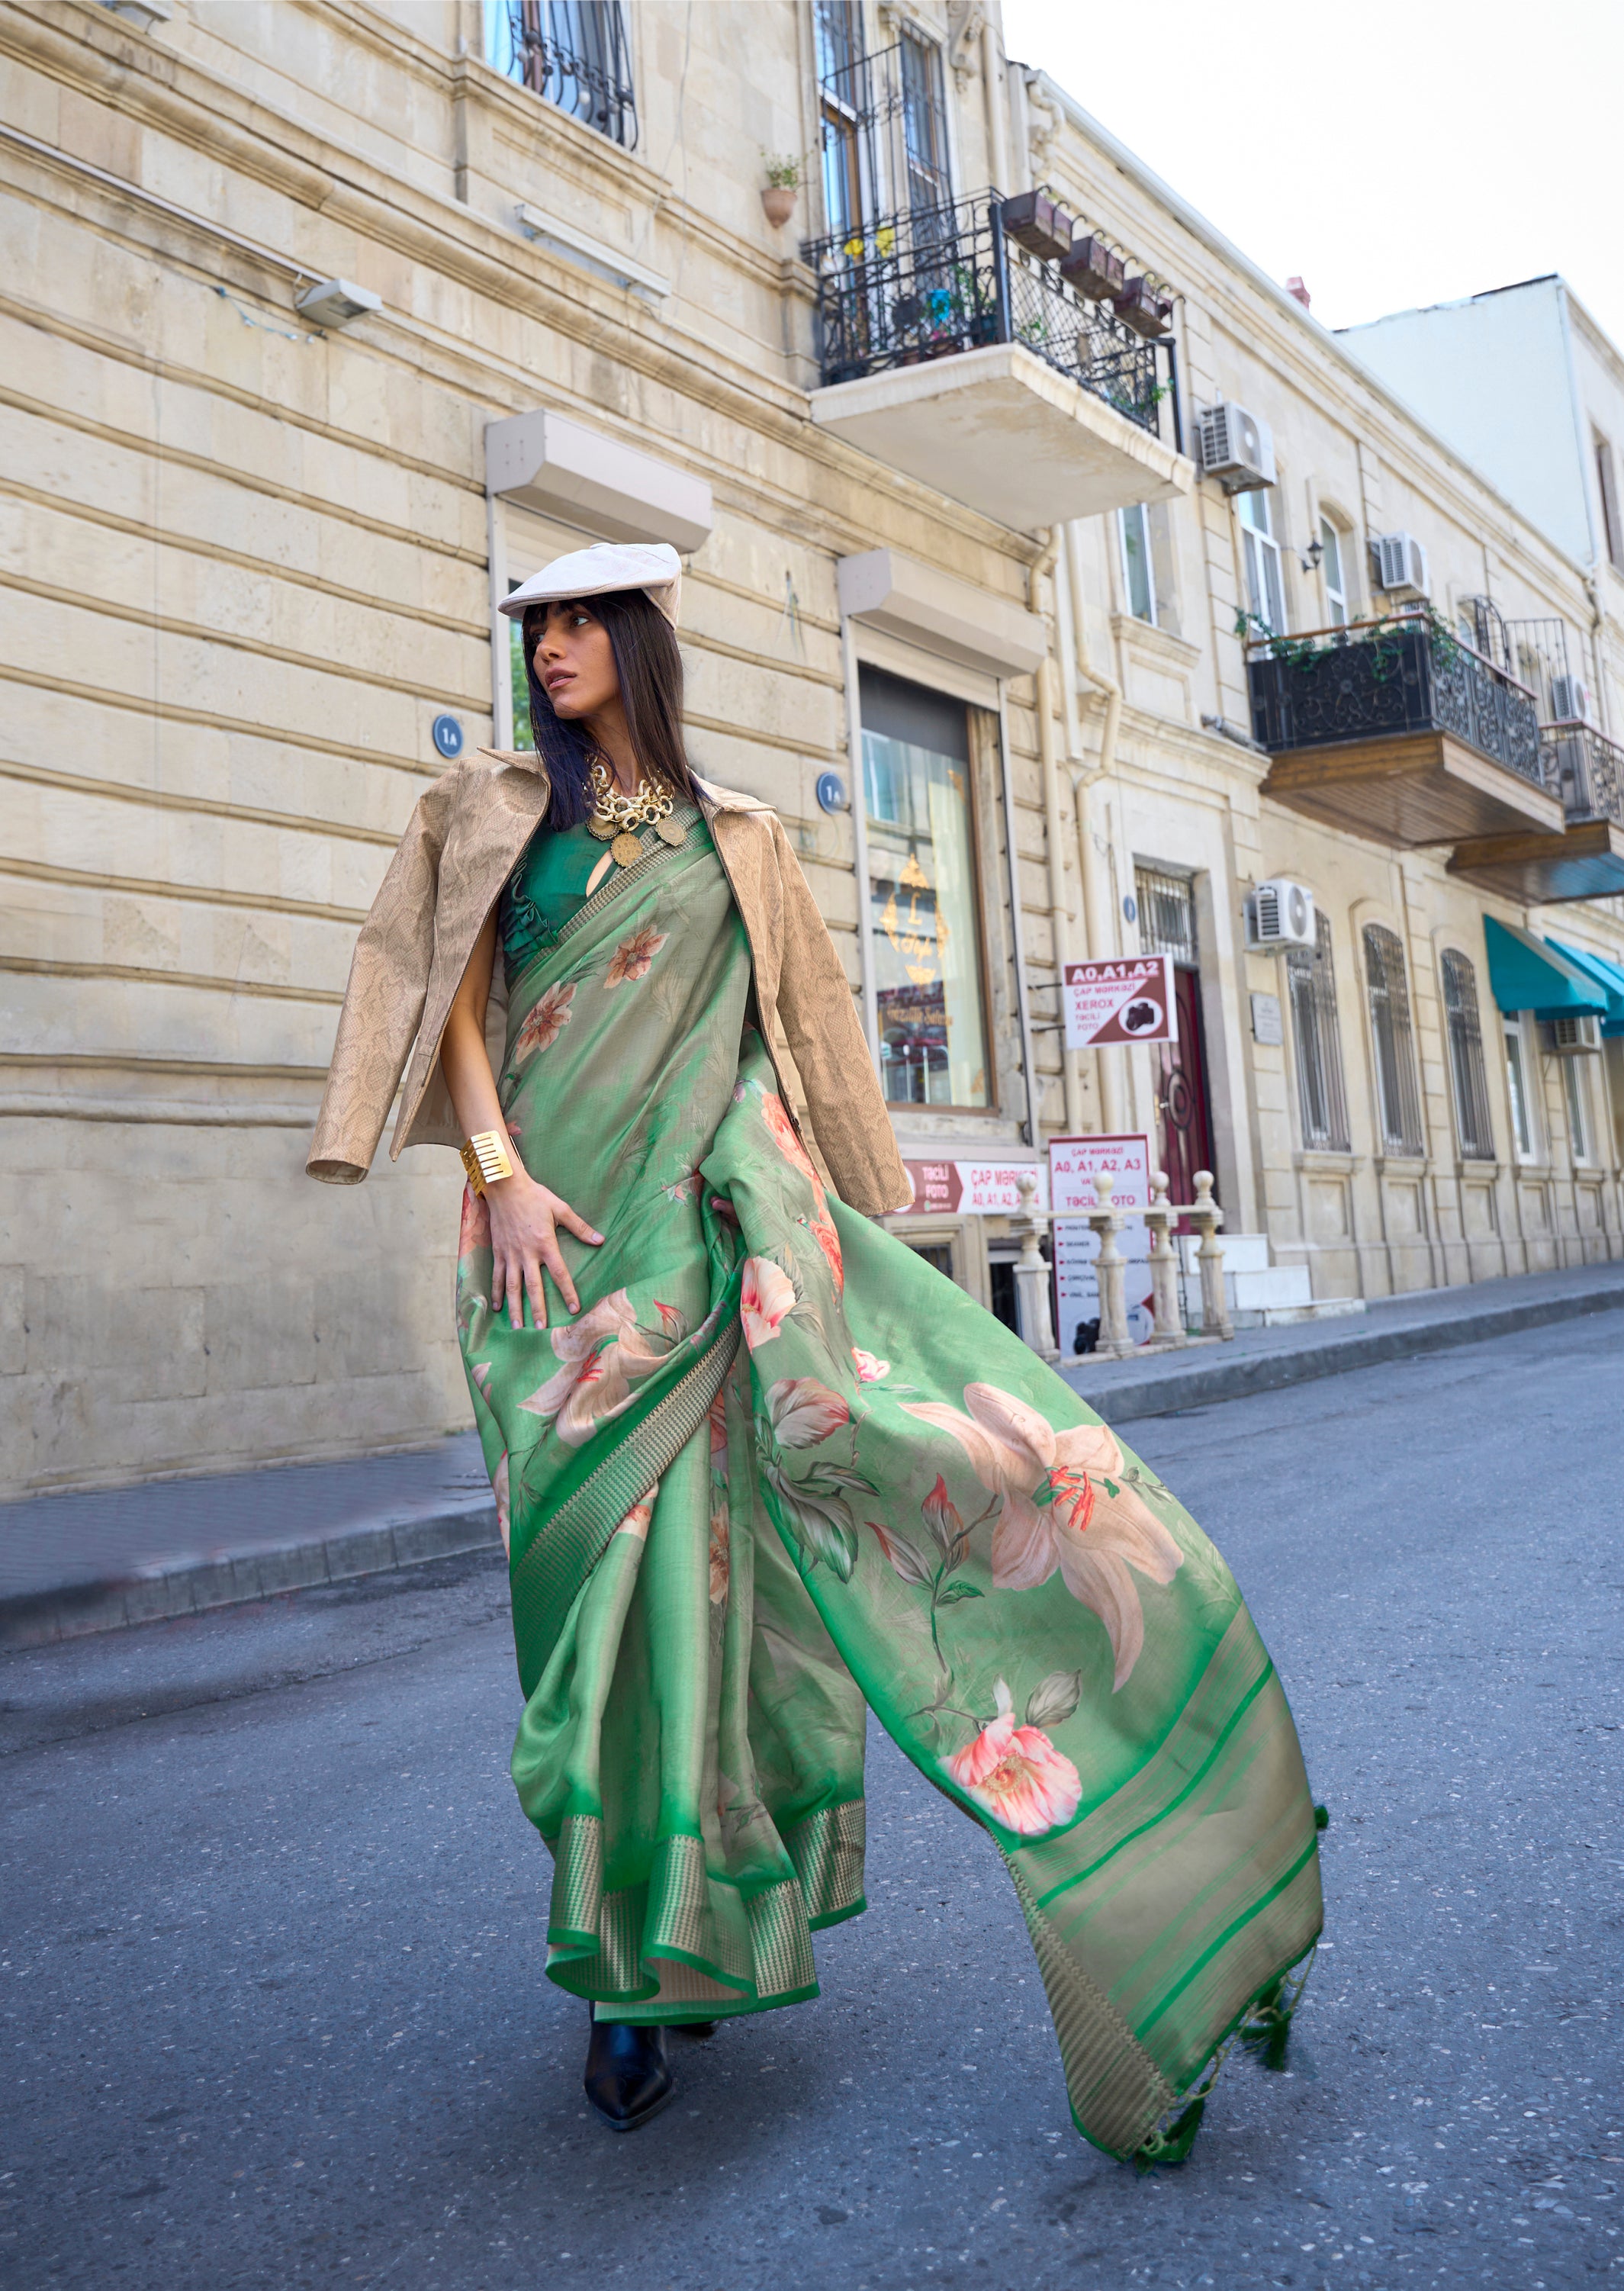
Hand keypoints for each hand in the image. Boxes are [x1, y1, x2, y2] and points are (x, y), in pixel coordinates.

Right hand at [485, 1169, 602, 1328]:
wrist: (505, 1187)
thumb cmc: (535, 1196)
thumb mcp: (560, 1209)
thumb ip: (580, 1227)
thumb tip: (601, 1240)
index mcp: (545, 1244)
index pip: (559, 1273)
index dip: (567, 1292)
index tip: (574, 1308)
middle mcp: (527, 1253)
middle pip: (533, 1286)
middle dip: (538, 1308)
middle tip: (540, 1328)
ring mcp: (510, 1254)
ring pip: (512, 1286)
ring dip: (515, 1307)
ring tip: (517, 1326)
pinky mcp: (498, 1251)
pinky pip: (497, 1275)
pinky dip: (496, 1292)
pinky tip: (497, 1307)